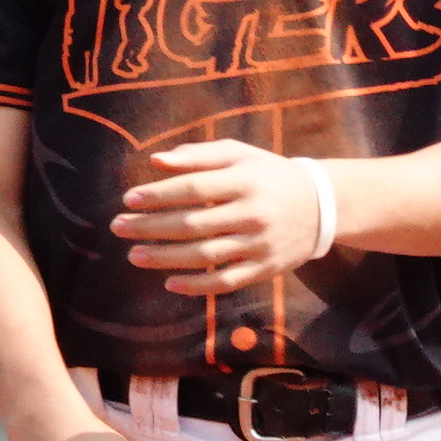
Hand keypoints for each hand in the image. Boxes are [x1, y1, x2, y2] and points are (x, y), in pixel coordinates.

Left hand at [111, 143, 328, 297]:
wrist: (322, 206)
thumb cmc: (269, 175)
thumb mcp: (240, 155)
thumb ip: (199, 155)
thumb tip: (156, 161)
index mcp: (245, 181)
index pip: (193, 188)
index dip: (158, 194)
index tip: (129, 199)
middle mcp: (252, 213)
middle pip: (193, 223)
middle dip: (151, 226)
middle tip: (118, 227)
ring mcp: (259, 244)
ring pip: (205, 255)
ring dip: (165, 257)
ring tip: (134, 255)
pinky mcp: (265, 268)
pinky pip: (227, 281)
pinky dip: (197, 286)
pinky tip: (170, 283)